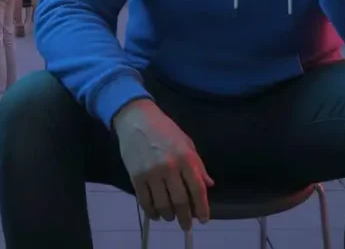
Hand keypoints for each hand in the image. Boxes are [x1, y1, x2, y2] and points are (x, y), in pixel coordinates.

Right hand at [113, 99, 213, 230]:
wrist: (136, 118)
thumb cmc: (164, 129)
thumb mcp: (186, 142)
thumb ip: (198, 164)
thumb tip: (208, 184)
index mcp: (185, 157)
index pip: (197, 189)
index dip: (202, 207)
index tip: (203, 219)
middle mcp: (170, 167)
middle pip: (180, 201)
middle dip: (186, 218)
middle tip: (187, 226)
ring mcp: (151, 172)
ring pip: (163, 204)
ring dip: (168, 216)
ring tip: (171, 217)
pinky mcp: (136, 176)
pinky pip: (144, 201)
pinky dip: (151, 212)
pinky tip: (155, 214)